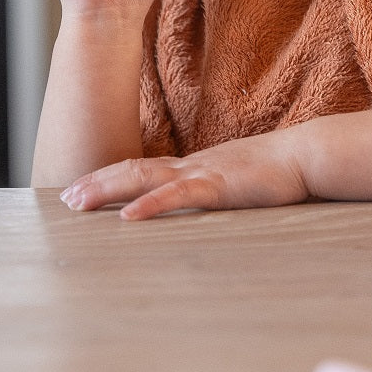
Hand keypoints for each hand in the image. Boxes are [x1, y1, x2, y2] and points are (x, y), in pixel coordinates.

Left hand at [59, 130, 309, 219]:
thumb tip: (202, 203)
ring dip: (108, 189)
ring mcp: (203, 173)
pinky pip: (179, 196)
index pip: (142, 168)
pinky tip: (129, 217)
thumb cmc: (278, 172)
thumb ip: (215, 190)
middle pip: (132, 170)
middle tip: (64, 199)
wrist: (306, 154)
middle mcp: (191, 166)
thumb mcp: (237, 180)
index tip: (81, 189)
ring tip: (78, 203)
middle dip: (96, 183)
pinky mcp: (219, 187)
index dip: (110, 177)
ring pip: (144, 178)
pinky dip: (151, 205)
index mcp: (195, 166)